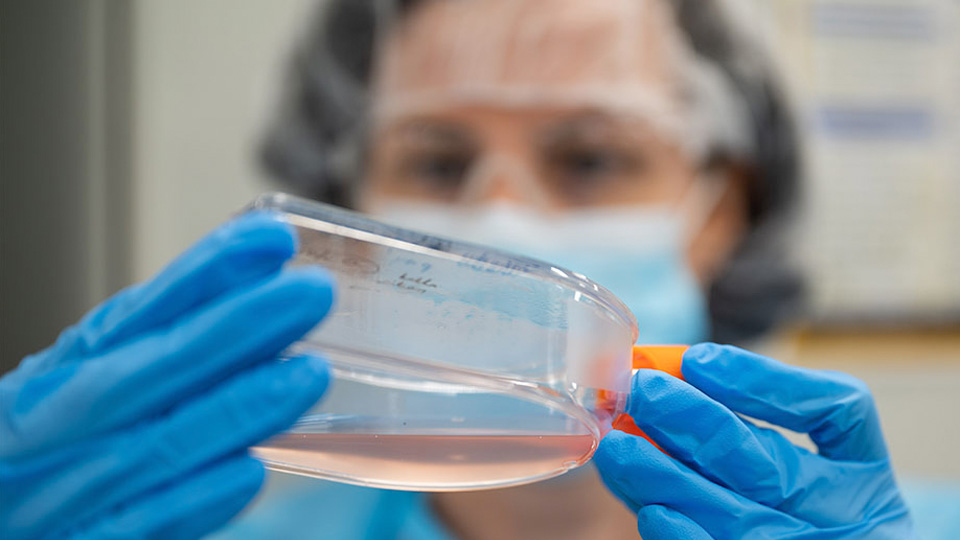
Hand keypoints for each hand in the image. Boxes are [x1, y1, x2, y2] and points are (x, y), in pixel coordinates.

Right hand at [0, 212, 333, 539]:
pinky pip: (137, 528)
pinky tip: (250, 471)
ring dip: (235, 408)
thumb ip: (154, 350)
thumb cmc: (48, 457)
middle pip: (151, 369)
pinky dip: (194, 499)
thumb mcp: (78, 390)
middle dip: (237, 327)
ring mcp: (60, 493)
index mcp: (56, 377)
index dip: (207, 273)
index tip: (274, 239)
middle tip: (313, 292)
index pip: (136, 313)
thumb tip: (251, 290)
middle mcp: (51, 426)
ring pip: (156, 445)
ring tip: (309, 373)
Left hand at [595, 343, 914, 539]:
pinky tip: (650, 510)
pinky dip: (681, 535)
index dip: (760, 384)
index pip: (832, 410)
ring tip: (616, 445)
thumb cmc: (815, 507)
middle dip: (693, 421)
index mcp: (861, 473)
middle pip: (764, 463)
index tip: (696, 360)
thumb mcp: (827, 452)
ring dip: (665, 476)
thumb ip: (771, 401)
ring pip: (732, 515)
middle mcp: (839, 517)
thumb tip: (693, 364)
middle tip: (639, 391)